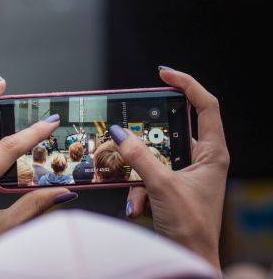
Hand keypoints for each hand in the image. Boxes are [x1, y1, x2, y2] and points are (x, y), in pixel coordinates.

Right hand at [112, 67, 228, 268]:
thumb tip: (119, 133)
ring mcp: (185, 175)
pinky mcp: (170, 188)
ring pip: (152, 157)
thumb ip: (139, 157)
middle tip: (128, 134)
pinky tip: (137, 207)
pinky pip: (146, 176)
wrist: (189, 260)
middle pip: (171, 131)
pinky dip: (137, 190)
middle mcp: (201, 161)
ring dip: (137, 174)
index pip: (206, 106)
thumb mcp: (162, 187)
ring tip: (137, 193)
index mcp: (213, 154)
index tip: (163, 73)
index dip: (187, 84)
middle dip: (146, 141)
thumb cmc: (191, 228)